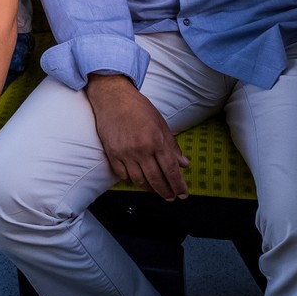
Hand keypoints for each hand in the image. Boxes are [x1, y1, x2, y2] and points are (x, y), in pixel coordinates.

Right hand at [86, 75, 187, 199]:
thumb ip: (172, 145)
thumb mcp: (161, 123)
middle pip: (156, 179)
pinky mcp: (112, 154)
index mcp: (156, 140)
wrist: (113, 98)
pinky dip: (131, 180)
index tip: (182, 194)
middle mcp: (141, 149)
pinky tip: (137, 179)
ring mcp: (125, 153)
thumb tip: (184, 164)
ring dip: (149, 188)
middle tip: (171, 197)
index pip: (170, 169)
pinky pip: (123, 175)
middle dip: (166, 191)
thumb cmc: (138, 108)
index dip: (178, 185)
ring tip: (155, 189)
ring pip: (139, 180)